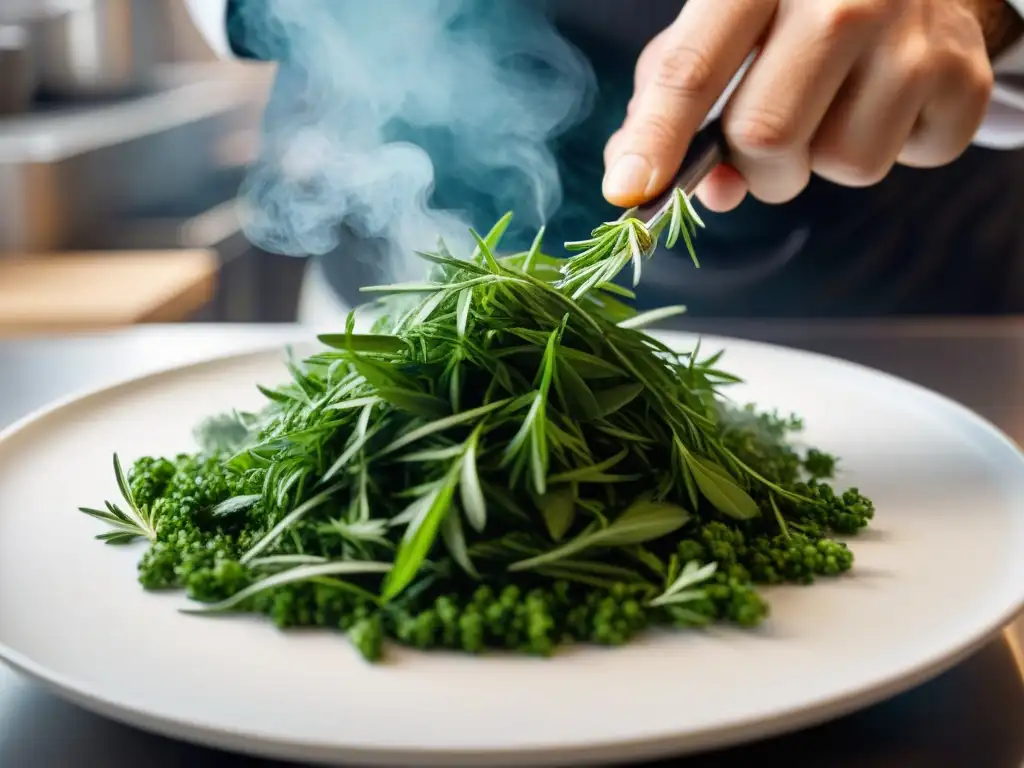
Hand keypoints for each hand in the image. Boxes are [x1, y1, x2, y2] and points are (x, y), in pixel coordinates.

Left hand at [603, 0, 1008, 212]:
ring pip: (841, 165)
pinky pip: (905, 163)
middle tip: (768, 145)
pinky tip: (888, 101)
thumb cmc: (793, 15)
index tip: (630, 192)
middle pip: (766, 135)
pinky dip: (889, 149)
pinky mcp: (962, 73)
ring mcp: (911, 31)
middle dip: (755, 167)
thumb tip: (647, 184)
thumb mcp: (718, 32)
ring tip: (836, 105)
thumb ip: (669, 103)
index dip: (657, 140)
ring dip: (823, 161)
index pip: (691, 70)